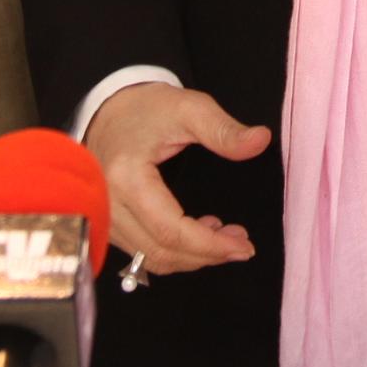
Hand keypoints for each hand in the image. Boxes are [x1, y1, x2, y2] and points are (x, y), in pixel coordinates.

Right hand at [85, 82, 271, 275]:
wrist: (110, 110)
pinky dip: (175, 252)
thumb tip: (260, 141)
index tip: (244, 246)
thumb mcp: (190, 108)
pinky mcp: (110, 223)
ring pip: (151, 258)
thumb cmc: (148, 108)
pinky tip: (200, 234)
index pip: (170, 230)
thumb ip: (224, 130)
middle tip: (242, 245)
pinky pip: (143, 251)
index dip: (210, 245)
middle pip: (161, 251)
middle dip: (207, 255)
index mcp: (127, 177)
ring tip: (226, 237)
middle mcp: (109, 204)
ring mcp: (106, 217)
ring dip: (193, 257)